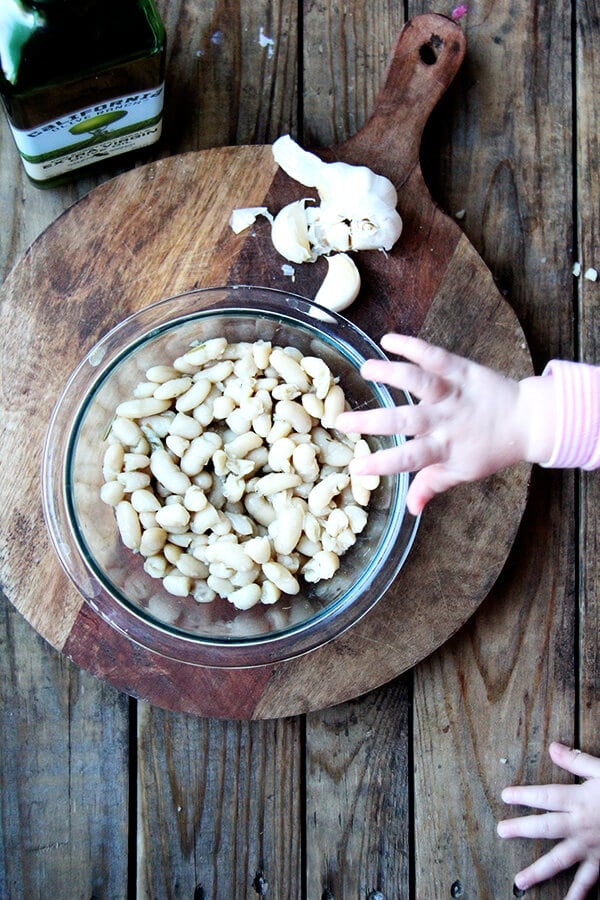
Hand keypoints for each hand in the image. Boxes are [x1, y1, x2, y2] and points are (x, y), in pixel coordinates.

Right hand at [335, 333, 554, 514]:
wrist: (528, 420)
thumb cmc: (492, 449)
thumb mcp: (463, 472)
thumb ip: (432, 485)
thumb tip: (410, 509)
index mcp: (444, 448)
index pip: (408, 459)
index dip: (381, 464)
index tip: (354, 467)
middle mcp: (446, 420)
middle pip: (404, 420)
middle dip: (371, 421)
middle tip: (341, 421)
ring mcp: (452, 393)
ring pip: (418, 382)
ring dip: (390, 374)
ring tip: (365, 369)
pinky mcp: (461, 370)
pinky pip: (435, 356)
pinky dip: (412, 346)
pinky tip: (388, 340)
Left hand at [498, 742, 599, 898]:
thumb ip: (577, 761)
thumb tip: (553, 748)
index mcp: (579, 800)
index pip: (545, 797)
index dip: (524, 796)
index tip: (505, 796)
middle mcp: (580, 826)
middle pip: (546, 828)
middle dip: (521, 830)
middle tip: (501, 831)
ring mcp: (590, 847)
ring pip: (560, 860)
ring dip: (539, 871)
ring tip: (520, 881)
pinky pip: (588, 881)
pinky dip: (578, 895)